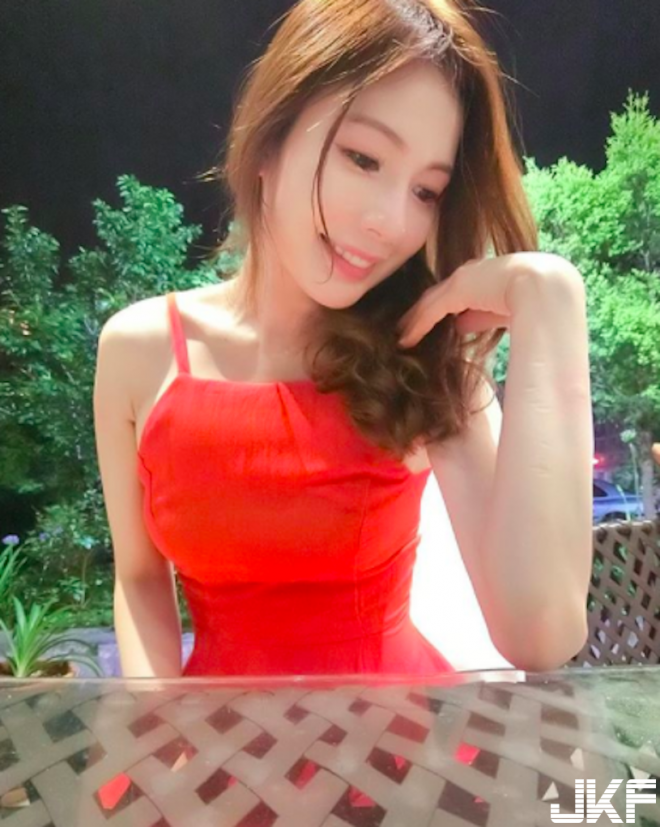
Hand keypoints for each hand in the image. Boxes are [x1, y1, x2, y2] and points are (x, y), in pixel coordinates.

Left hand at [396, 253, 533, 346]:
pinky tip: (406, 339)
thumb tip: (462, 325)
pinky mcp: (457, 290)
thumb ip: (480, 316)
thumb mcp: (501, 310)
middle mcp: (470, 273)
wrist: (544, 287)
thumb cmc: (535, 299)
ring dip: (413, 320)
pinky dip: (418, 326)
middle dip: (420, 311)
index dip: (438, 307)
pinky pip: (431, 311)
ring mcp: (462, 279)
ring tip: (400, 336)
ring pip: (430, 302)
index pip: (454, 293)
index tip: (425, 321)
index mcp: (484, 275)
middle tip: (403, 328)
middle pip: (437, 295)